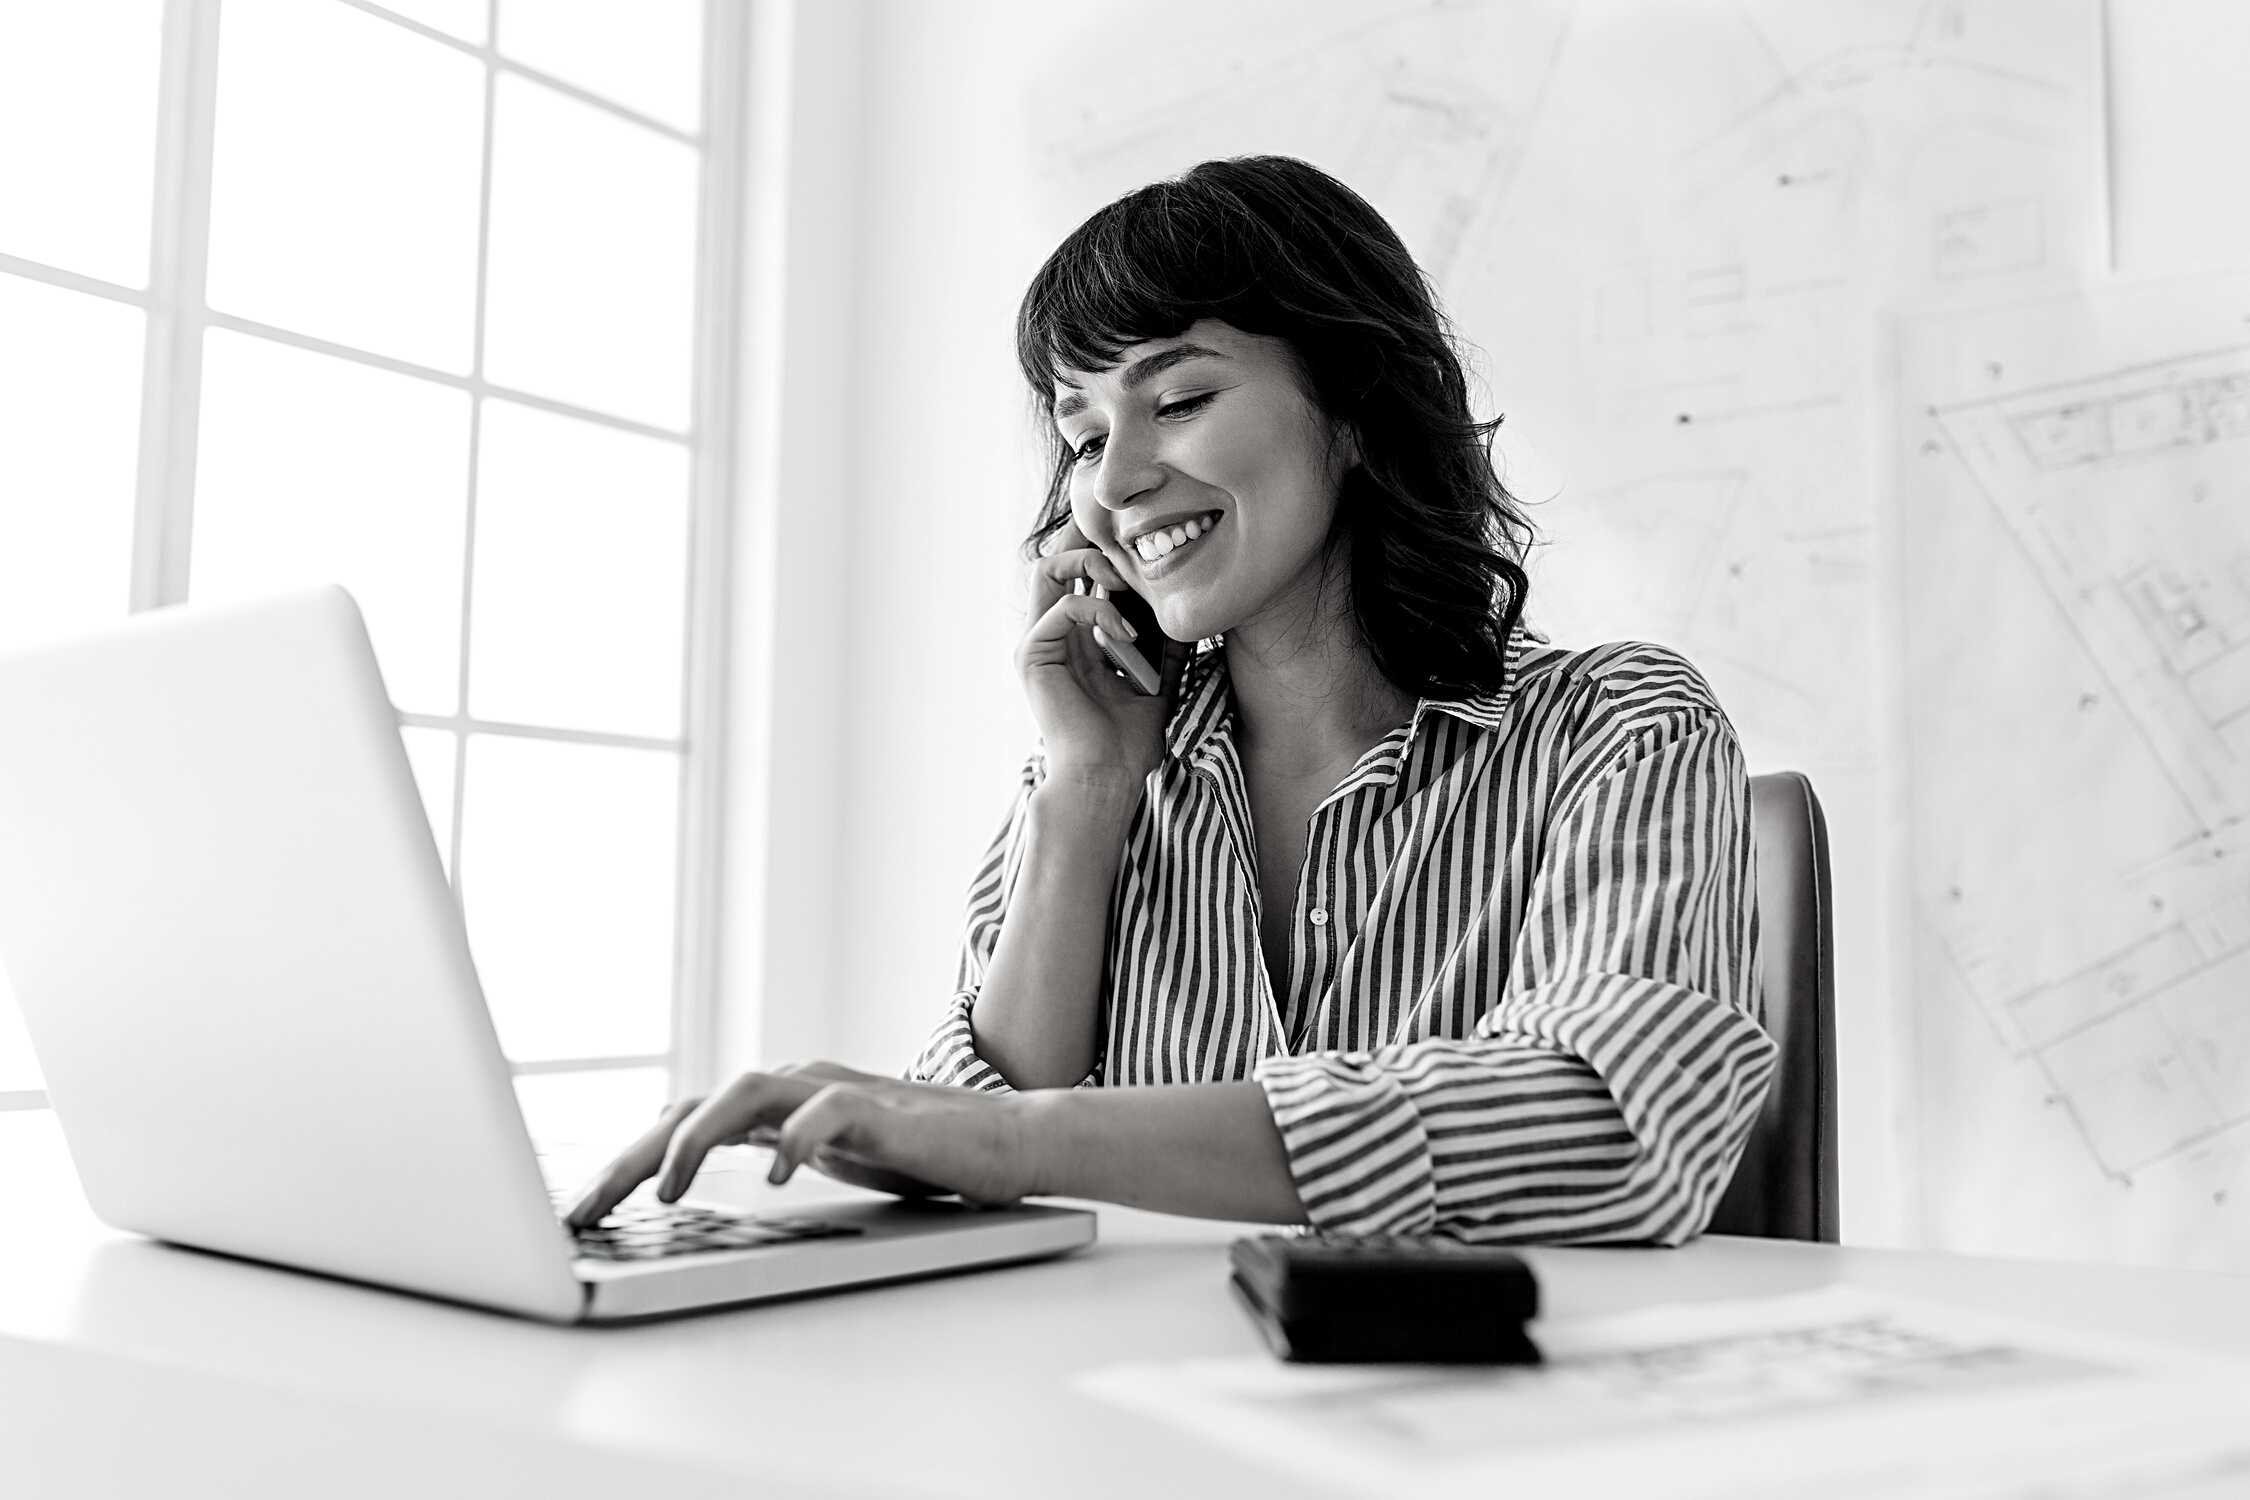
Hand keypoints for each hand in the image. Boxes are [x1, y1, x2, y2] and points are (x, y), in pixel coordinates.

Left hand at [562, 1062, 1038, 1227]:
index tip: (580, 1212)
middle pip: (691, 1105)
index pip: (680, 1119)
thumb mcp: (823, 1155)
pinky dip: (795, 1142)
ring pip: (744, 1095)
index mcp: (774, 1101)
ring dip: (697, 1141)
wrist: (1003, 1141)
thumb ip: (767, 1146)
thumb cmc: (917, 1153)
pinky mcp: (881, 1108)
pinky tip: (775, 1180)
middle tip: (585, 1212)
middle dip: (631, 1158)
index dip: (624, 1161)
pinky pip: (826, 1113)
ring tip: (667, 1194)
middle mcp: (793, 1084)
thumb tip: (693, 1172)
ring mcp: (834, 1090)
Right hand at [1018, 521, 1189, 791]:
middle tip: (1132, 556)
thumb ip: (1165, 644)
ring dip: (1090, 564)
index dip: (1105, 551)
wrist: (1107, 777)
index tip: (1144, 553)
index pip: (1077, 571)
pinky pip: (1063, 606)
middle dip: (1092, 544)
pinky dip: (1099, 609)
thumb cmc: (1128, 740)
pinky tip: (1127, 632)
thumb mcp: (1158, 679)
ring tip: (1126, 582)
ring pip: (1047, 568)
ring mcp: (1037, 643)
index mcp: (1074, 637)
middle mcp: (1050, 634)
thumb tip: (1187, 609)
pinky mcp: (1032, 655)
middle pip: (1055, 557)